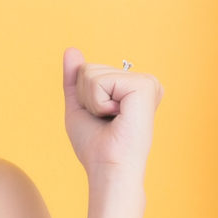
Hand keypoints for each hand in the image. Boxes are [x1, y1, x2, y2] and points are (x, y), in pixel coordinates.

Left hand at [62, 47, 160, 186]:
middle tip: (106, 120)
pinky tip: (117, 116)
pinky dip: (98, 102)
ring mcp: (145, 81)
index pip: (89, 70)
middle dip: (86, 97)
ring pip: (91, 73)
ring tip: (112, 120)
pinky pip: (99, 80)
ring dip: (92, 102)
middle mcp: (143, 81)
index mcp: (132, 86)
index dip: (84, 96)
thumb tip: (71, 50)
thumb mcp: (80, 106)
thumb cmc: (97, 146)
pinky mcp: (144, 85)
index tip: (102, 118)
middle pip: (88, 68)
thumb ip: (75, 79)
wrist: (109, 168)